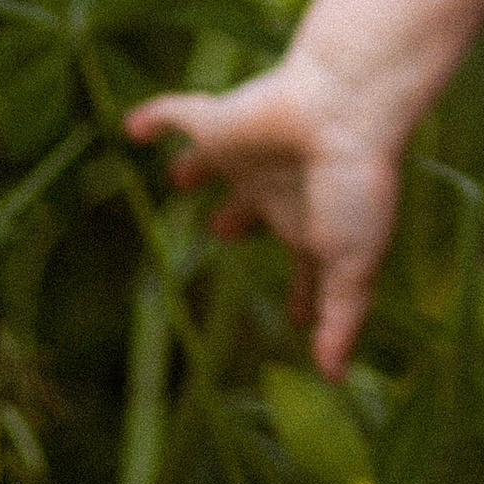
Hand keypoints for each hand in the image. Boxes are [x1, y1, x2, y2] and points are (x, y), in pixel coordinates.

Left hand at [127, 51, 402, 375]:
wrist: (343, 106)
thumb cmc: (354, 187)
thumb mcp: (353, 264)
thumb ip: (341, 318)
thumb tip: (335, 378)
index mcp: (309, 223)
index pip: (304, 265)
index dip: (303, 293)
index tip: (297, 315)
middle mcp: (274, 186)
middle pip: (250, 207)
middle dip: (235, 220)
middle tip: (221, 230)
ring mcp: (244, 152)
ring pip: (214, 158)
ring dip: (196, 166)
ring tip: (180, 174)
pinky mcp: (219, 121)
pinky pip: (178, 113)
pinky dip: (155, 117)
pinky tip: (130, 126)